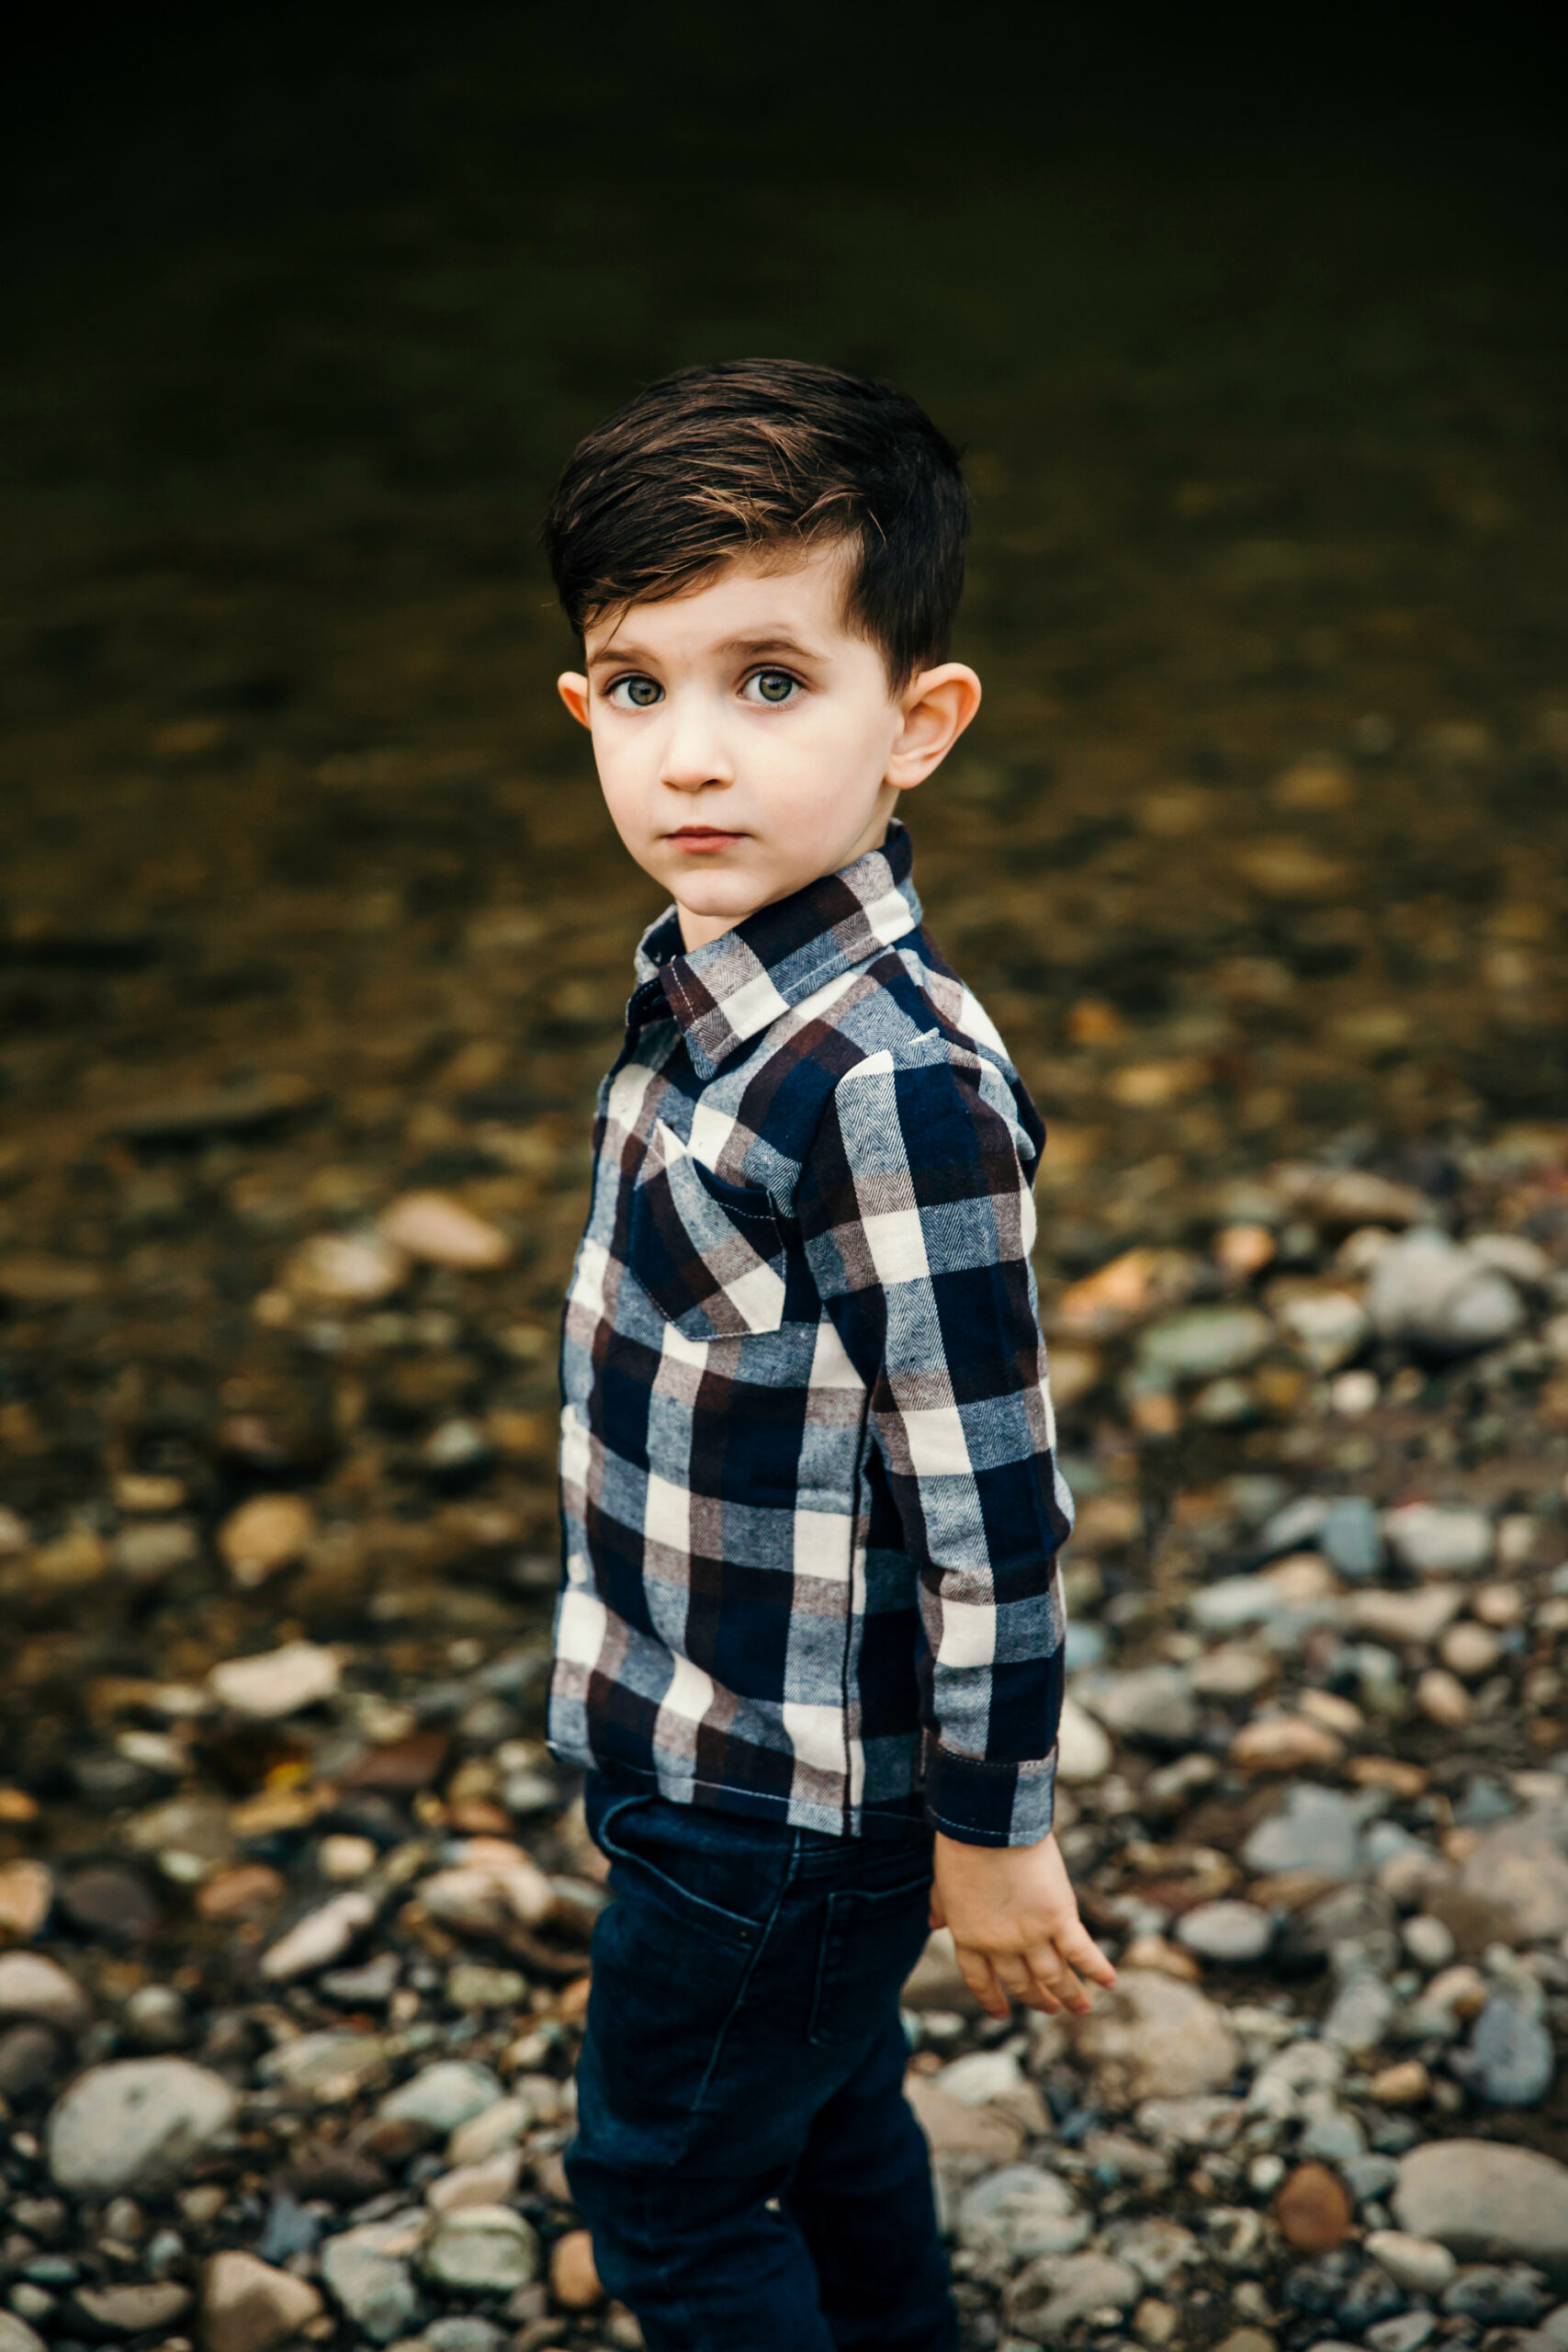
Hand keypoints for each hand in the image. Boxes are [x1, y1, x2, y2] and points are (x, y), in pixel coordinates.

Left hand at [931, 1828, 1115, 2019]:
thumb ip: (941, 1906)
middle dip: (1037, 1998)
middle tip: (1051, 2008)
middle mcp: (1000, 1945)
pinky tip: (1109, 1982)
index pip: (980, 1979)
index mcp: (968, 1936)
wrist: (987, 1824)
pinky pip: (1081, 1951)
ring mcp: (1031, 1935)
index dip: (991, 1998)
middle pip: (1021, 1982)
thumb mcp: (943, 1881)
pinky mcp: (1058, 1918)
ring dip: (1069, 1994)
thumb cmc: (962, 1844)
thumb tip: (934, 1923)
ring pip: (1054, 1976)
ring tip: (1082, 2008)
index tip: (1002, 2014)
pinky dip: (1097, 1968)